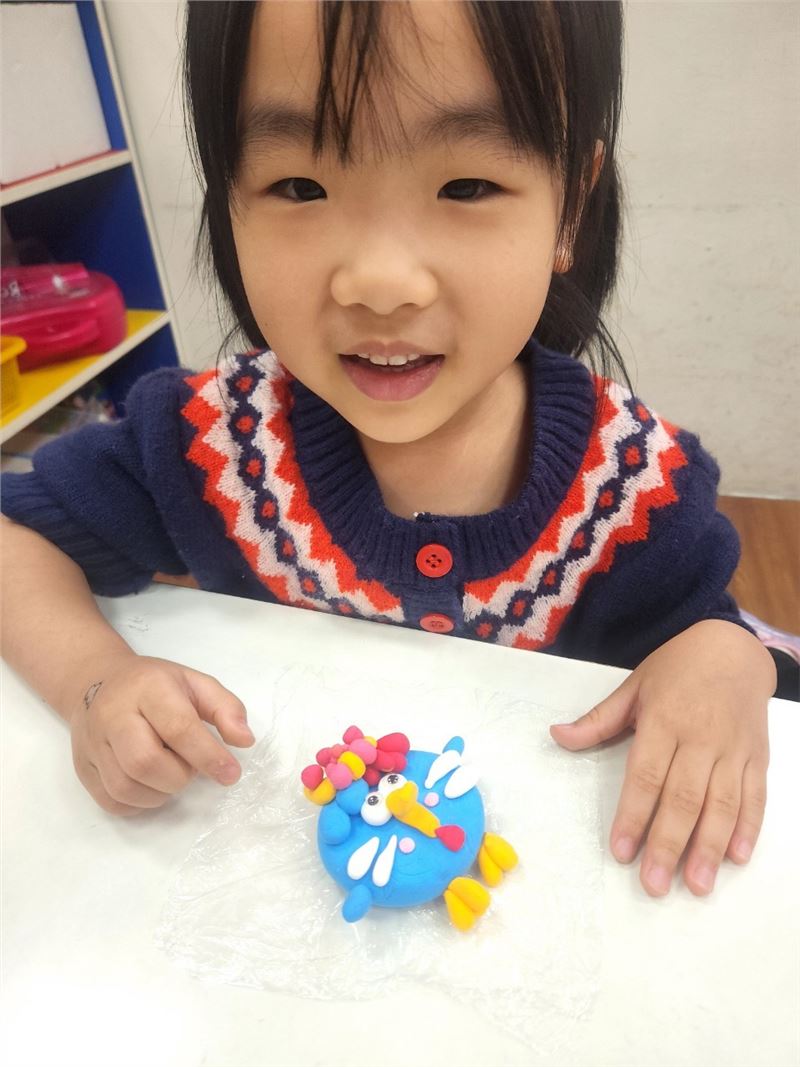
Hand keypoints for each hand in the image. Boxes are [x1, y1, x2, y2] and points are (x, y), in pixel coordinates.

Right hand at [69, 653, 254, 814]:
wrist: (97, 680)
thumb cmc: (155, 684)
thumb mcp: (195, 682)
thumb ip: (225, 708)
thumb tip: (245, 741)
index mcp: (147, 688)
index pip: (178, 727)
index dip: (208, 755)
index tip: (231, 774)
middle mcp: (113, 715)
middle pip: (144, 762)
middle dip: (179, 776)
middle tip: (190, 767)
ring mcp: (92, 743)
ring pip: (126, 788)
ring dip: (160, 792)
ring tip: (171, 773)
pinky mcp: (82, 768)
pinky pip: (112, 802)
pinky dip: (140, 804)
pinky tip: (152, 785)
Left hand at [550, 621, 774, 896]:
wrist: (733, 648)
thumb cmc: (676, 669)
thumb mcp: (633, 687)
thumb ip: (598, 720)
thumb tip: (556, 735)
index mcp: (664, 720)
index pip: (646, 775)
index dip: (633, 815)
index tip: (621, 851)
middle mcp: (701, 738)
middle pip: (684, 798)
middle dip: (669, 845)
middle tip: (655, 885)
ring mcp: (733, 749)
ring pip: (723, 804)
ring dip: (710, 847)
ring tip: (698, 885)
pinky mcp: (758, 756)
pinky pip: (756, 796)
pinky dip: (748, 828)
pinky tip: (736, 857)